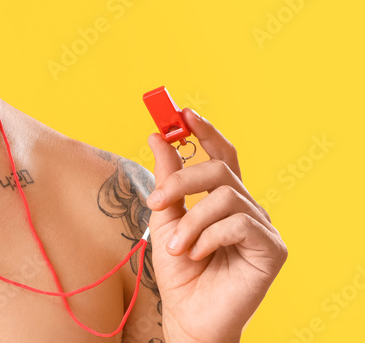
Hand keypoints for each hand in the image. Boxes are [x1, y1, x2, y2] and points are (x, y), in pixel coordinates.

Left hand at [145, 109, 286, 342]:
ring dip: (191, 222)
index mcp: (223, 197)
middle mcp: (246, 207)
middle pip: (220, 169)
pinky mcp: (272, 249)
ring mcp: (262, 227)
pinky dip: (209, 237)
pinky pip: (239, 224)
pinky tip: (199, 255)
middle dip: (182, 180)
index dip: (206, 131)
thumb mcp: (164, 218)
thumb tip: (157, 138)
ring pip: (225, 197)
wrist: (189, 314)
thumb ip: (166, 180)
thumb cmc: (180, 270)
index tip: (183, 113)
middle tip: (155, 202)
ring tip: (177, 247)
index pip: (222, 154)